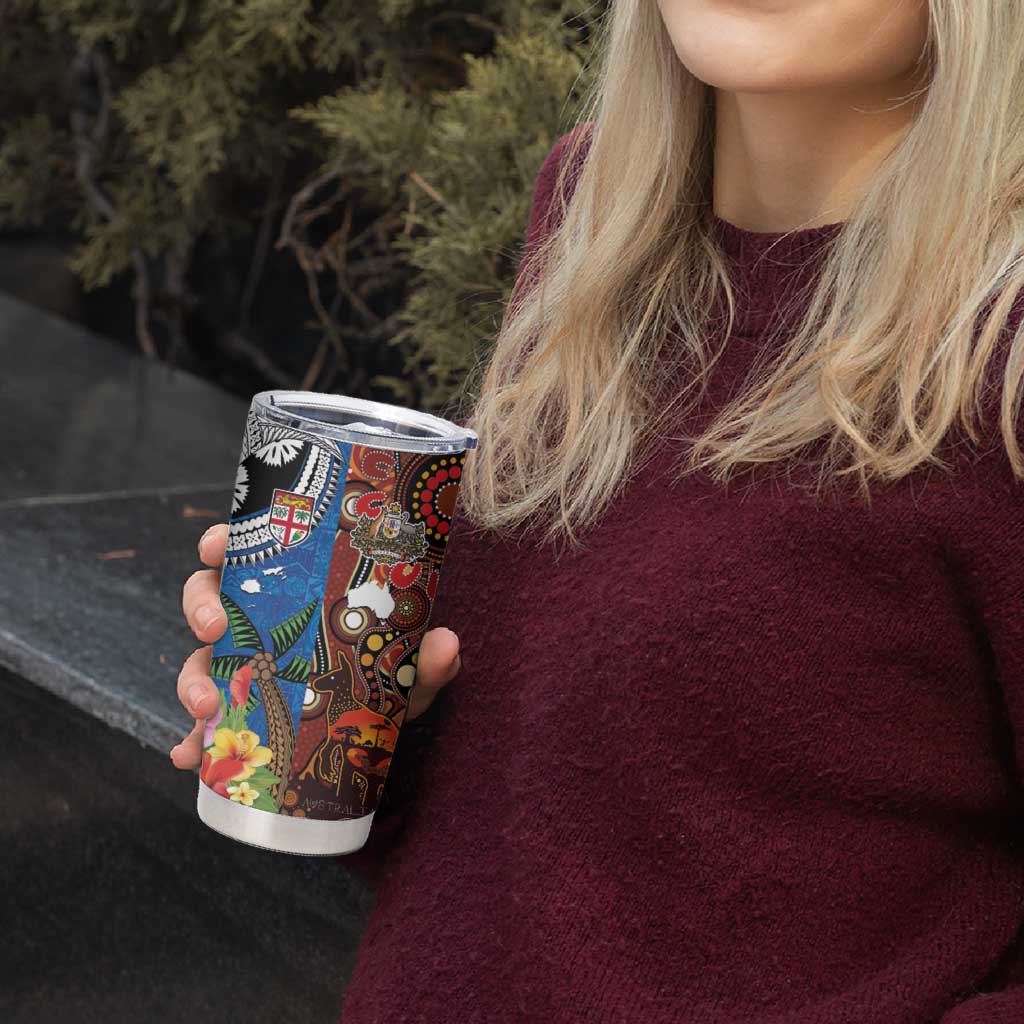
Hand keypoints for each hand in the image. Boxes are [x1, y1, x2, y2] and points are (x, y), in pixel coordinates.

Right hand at [169, 523, 461, 769]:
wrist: (379, 728)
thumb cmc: (386, 676)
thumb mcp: (407, 668)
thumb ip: (426, 658)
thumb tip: (447, 644)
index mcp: (291, 592)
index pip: (248, 554)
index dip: (221, 543)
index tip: (215, 545)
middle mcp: (259, 624)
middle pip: (209, 599)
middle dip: (201, 609)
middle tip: (215, 628)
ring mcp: (242, 669)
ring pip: (199, 661)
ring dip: (192, 680)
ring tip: (206, 706)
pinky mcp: (237, 716)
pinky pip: (202, 727)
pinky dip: (191, 742)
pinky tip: (187, 757)